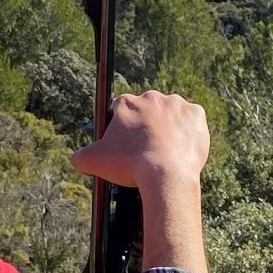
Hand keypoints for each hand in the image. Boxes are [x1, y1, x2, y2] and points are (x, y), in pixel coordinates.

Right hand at [72, 89, 209, 188]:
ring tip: (164, 152)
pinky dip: (187, 132)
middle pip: (146, 111)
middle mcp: (151, 97)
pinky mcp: (196, 115)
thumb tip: (76, 158)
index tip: (125, 144)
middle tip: (145, 150)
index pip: (120, 110)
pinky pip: (191, 121)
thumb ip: (80, 156)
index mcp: (127, 103)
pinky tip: (181, 148)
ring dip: (166, 128)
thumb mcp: (94, 162)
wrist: (166, 175)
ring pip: (169, 115)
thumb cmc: (130, 166)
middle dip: (145, 127)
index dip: (122, 128)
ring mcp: (176, 104)